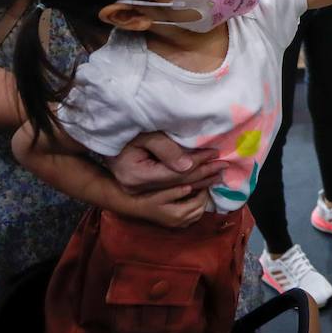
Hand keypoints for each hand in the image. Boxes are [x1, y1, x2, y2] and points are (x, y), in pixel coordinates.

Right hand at [107, 132, 223, 193]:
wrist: (107, 151)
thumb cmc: (126, 137)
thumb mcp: (145, 136)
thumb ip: (166, 149)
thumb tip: (189, 165)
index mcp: (136, 176)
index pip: (176, 172)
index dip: (197, 162)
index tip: (215, 153)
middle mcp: (138, 191)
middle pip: (180, 184)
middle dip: (204, 173)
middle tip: (224, 164)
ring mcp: (141, 196)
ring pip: (178, 191)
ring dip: (201, 183)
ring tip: (220, 174)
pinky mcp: (145, 196)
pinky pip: (173, 193)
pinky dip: (191, 187)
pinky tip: (205, 182)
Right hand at [124, 184, 210, 228]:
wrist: (135, 207)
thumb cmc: (147, 198)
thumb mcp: (161, 193)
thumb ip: (176, 191)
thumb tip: (191, 187)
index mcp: (178, 213)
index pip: (199, 202)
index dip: (203, 191)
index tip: (203, 181)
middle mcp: (180, 221)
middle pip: (201, 209)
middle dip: (204, 197)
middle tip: (202, 185)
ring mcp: (178, 224)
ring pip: (198, 215)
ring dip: (200, 204)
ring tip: (198, 192)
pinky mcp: (175, 224)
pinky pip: (191, 218)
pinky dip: (195, 210)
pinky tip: (191, 200)